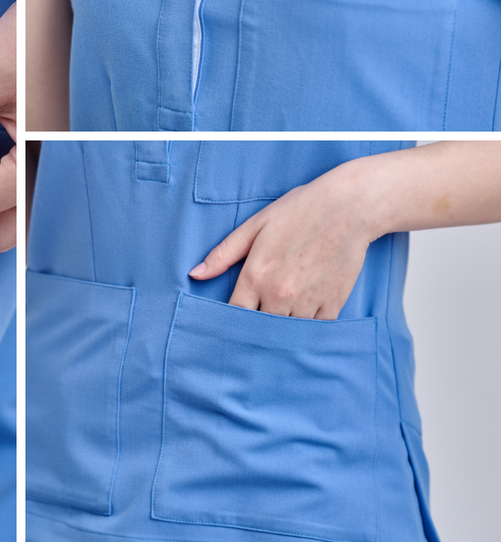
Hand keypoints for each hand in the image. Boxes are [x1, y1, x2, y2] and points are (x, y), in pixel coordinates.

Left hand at [188, 164, 377, 319]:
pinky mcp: (332, 305)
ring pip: (287, 333)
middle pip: (259, 329)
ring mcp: (307, 302)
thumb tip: (195, 274)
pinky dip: (307, 327)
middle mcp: (279, 294)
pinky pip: (314, 331)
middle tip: (254, 323)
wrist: (346, 208)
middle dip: (254, 328)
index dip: (230, 321)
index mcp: (256, 276)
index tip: (230, 321)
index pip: (234, 315)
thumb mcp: (254, 227)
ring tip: (279, 320)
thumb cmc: (297, 212)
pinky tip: (303, 316)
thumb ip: (222, 254)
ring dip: (281, 329)